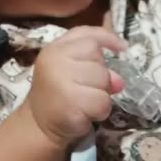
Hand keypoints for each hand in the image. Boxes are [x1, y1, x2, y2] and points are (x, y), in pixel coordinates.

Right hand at [27, 27, 125, 148]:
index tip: (122, 47)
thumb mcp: (70, 71)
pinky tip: (85, 114)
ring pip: (104, 81)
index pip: (87, 36)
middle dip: (102, 77)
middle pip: (99, 60)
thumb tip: (119, 81)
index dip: (107, 39)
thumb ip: (94, 65)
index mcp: (55, 49)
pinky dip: (100, 111)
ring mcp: (61, 83)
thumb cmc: (58, 94)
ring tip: (86, 102)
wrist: (38, 124)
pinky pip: (102, 102)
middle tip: (87, 89)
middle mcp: (56, 61)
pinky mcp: (70, 105)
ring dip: (102, 95)